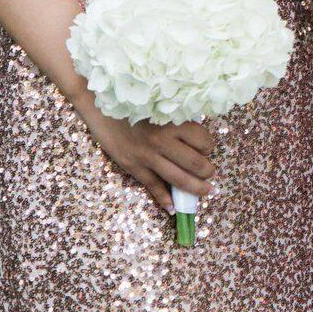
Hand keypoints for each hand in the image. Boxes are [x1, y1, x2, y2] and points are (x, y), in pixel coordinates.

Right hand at [77, 103, 215, 212]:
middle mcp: (163, 141)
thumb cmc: (136, 103)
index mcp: (174, 123)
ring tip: (205, 191)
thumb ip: (180, 123)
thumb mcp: (163, 107)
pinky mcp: (133, 166)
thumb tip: (198, 141)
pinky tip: (172, 208)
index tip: (207, 149)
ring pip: (178, 179)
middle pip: (195, 164)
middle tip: (210, 173)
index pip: (203, 141)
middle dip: (207, 172)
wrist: (102, 107)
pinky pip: (153, 186)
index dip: (209, 147)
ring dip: (195, 188)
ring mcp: (148, 156)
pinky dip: (164, 199)